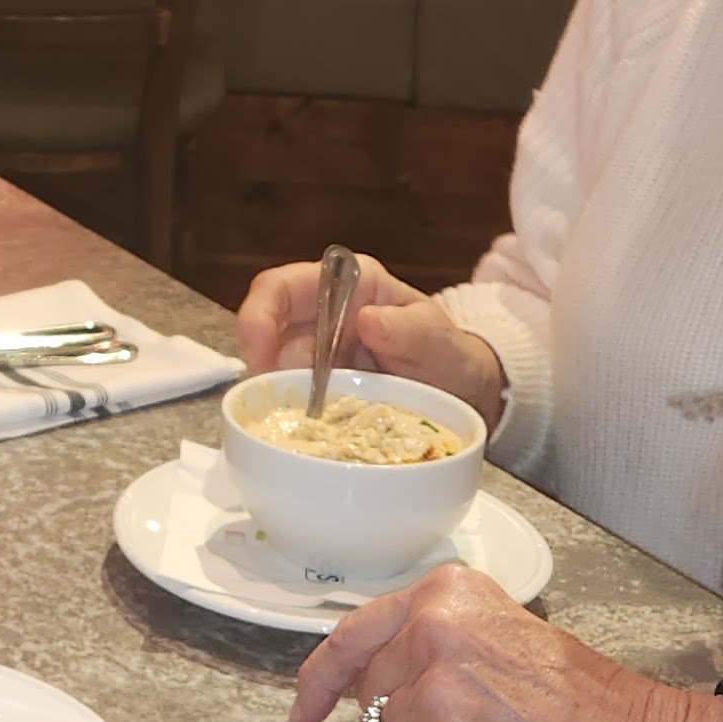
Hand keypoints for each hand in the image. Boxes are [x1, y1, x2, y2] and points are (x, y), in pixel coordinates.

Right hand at [237, 255, 508, 429]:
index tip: (259, 355)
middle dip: (268, 371)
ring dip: (283, 400)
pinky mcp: (318, 392)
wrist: (464, 395)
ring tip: (311, 425)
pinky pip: (291, 402)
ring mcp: (318, 356)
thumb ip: (411, 330)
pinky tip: (312, 435)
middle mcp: (323, 316)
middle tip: (285, 406)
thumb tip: (366, 320)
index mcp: (349, 286)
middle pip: (267, 333)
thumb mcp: (441, 342)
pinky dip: (295, 419)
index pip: (283, 287)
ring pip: (274, 373)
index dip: (259, 316)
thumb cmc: (450, 357)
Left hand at [289, 563, 722, 721]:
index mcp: (447, 597)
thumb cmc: (590, 706)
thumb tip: (369, 676)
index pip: (351, 635)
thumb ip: (436, 639)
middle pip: (368, 697)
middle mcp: (433, 637)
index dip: (319, 678)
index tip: (304, 708)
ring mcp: (435, 702)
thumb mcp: (507, 633)